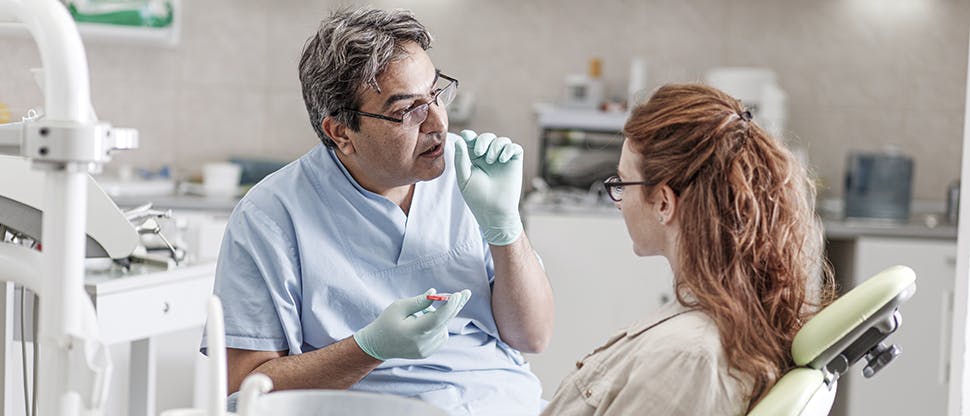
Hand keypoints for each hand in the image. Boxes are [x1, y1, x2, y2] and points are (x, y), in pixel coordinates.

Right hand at [353, 289, 470, 360]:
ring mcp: (426, 350)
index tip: (458, 295)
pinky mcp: (428, 353)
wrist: (378, 346)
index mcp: (413, 332)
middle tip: (466, 293)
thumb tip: (435, 293)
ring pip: (443, 328)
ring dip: (439, 317)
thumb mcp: (398, 307)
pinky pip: (440, 335)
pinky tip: (424, 324)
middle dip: (455, 307)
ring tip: (420, 315)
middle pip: (444, 323)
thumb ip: (418, 301)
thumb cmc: (386, 322)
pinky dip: (437, 326)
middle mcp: (422, 344)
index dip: (448, 307)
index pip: (436, 319)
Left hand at [453, 130, 523, 245]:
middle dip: (482, 140)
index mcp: (475, 160)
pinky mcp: (515, 163)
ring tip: (491, 161)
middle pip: (487, 137)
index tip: (466, 135)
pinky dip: (508, 149)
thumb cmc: (477, 198)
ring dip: (495, 146)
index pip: (473, 142)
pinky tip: (502, 159)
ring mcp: (503, 160)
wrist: (494, 212)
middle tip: (479, 152)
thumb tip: (459, 140)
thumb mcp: (464, 178)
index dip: (470, 136)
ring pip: (501, 140)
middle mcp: (489, 158)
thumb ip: (461, 159)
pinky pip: (514, 147)